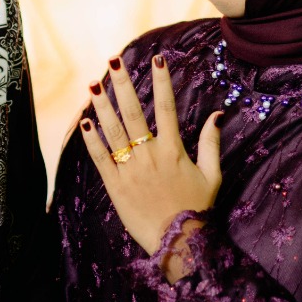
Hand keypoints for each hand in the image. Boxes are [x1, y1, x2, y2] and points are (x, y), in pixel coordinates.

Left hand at [81, 53, 221, 263]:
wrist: (178, 243)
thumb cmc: (197, 209)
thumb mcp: (212, 175)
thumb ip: (211, 143)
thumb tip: (218, 114)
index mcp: (173, 150)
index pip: (166, 107)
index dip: (161, 81)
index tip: (157, 58)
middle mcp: (150, 155)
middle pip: (134, 112)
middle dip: (123, 84)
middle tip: (114, 60)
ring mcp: (130, 169)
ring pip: (113, 131)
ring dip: (102, 105)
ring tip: (93, 83)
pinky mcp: (115, 186)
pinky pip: (100, 158)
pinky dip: (92, 139)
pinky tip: (84, 121)